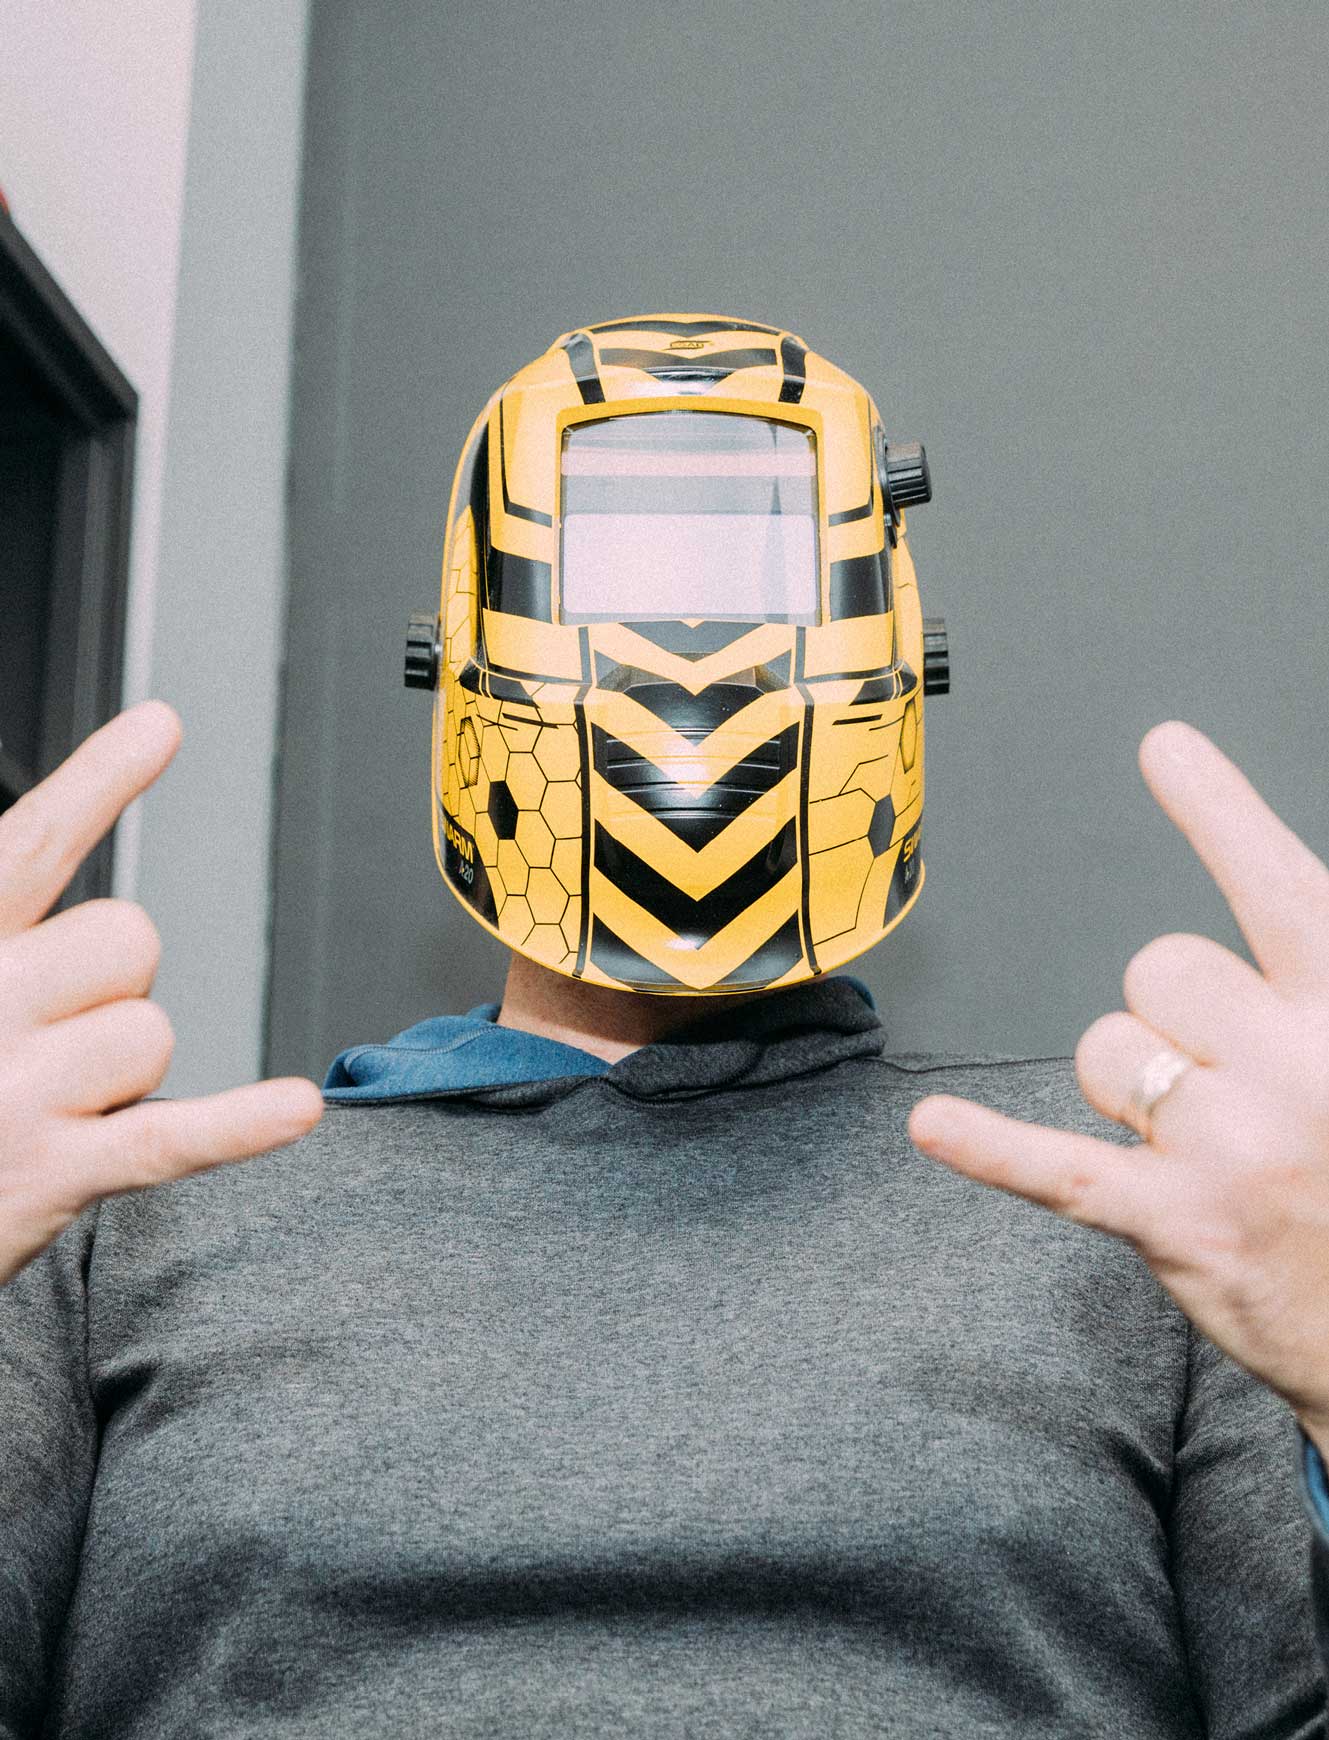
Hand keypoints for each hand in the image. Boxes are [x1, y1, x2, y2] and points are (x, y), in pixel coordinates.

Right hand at [0, 701, 323, 1286]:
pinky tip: (296, 1108)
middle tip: (43, 1045)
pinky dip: (238, 1126)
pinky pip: (170, 1137)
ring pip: (151, 1032)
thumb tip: (61, 863)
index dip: (98, 782)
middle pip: (129, 940)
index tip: (160, 728)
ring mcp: (14, 1092)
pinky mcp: (50, 1175)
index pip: (32, 844)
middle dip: (113, 986)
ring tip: (42, 1111)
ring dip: (119, 1075)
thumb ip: (10, 924)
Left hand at [907, 720, 1328, 1447]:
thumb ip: (1307, 989)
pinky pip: (1061, 1166)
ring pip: (1104, 1050)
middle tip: (1231, 1082)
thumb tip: (1250, 927)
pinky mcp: (1179, 1224)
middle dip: (1173, 1012)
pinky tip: (936, 1126)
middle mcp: (1296, 1067)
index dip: (1220, 814)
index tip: (1166, 749)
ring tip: (1207, 1147)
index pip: (1279, 889)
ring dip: (1134, 1088)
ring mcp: (1232, 1146)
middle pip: (1158, 966)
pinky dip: (993, 1148)